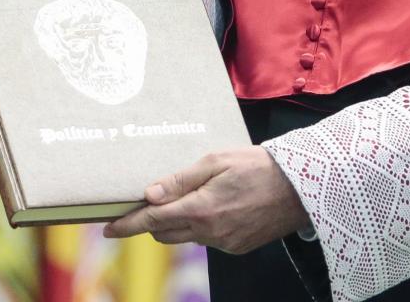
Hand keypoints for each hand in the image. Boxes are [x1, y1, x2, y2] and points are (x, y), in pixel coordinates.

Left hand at [101, 146, 308, 253]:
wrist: (302, 187)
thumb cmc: (258, 166)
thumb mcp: (216, 162)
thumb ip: (180, 180)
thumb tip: (149, 194)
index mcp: (201, 209)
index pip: (153, 220)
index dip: (127, 225)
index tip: (107, 228)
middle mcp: (210, 232)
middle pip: (164, 233)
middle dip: (150, 221)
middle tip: (147, 202)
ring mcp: (225, 243)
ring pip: (185, 237)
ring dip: (176, 223)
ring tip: (187, 198)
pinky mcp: (238, 247)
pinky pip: (207, 240)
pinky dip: (201, 226)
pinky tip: (215, 206)